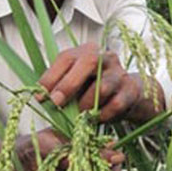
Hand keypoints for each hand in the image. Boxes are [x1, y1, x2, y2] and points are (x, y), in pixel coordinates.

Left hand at [38, 42, 164, 122]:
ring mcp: (120, 73)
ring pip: (102, 87)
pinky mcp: (131, 90)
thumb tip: (41, 97)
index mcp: (87, 51)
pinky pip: (114, 105)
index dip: (51, 77)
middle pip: (89, 62)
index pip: (67, 58)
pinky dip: (102, 115)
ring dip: (86, 105)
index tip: (40, 97)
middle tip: (56, 103)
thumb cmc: (94, 88)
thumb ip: (59, 86)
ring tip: (79, 116)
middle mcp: (105, 57)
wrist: (128, 93)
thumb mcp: (76, 82)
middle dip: (69, 84)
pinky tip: (95, 119)